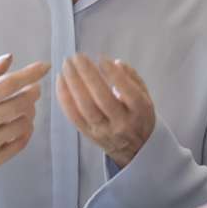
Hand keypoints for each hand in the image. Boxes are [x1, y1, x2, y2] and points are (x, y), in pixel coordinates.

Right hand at [0, 53, 49, 180]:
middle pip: (20, 104)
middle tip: (34, 89)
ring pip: (24, 123)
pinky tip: (20, 123)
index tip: (44, 66)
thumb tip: (9, 59)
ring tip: (23, 107)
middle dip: (33, 93)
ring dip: (29, 112)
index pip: (7, 85)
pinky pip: (21, 143)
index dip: (29, 74)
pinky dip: (26, 130)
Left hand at [56, 54, 154, 168]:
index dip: (114, 75)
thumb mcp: (146, 96)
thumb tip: (116, 63)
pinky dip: (64, 98)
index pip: (127, 92)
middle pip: (102, 98)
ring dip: (73, 84)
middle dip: (88, 75)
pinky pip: (73, 116)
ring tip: (67, 65)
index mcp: (139, 111)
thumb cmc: (139, 116)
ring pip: (85, 107)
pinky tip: (60, 81)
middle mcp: (121, 123)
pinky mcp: (89, 135)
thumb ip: (133, 78)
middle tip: (77, 57)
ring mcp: (103, 131)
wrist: (135, 150)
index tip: (101, 58)